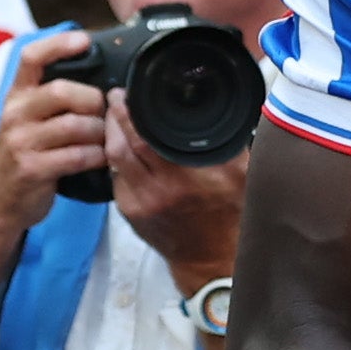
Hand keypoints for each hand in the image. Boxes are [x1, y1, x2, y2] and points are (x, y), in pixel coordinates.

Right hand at [0, 33, 103, 235]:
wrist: (0, 203)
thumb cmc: (25, 156)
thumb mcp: (27, 121)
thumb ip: (51, 99)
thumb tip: (96, 78)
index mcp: (15, 97)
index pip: (31, 57)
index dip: (58, 43)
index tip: (84, 39)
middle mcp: (13, 114)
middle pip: (62, 91)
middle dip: (92, 100)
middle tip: (103, 113)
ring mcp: (20, 142)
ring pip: (75, 125)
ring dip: (99, 132)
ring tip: (104, 139)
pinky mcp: (32, 168)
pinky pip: (77, 155)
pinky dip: (96, 156)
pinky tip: (100, 158)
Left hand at [104, 94, 247, 280]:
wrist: (211, 258)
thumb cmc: (230, 212)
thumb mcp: (241, 173)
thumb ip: (228, 141)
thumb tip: (219, 106)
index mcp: (189, 176)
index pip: (149, 136)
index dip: (134, 111)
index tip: (131, 91)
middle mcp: (161, 188)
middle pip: (124, 144)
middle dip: (116, 115)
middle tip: (115, 96)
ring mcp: (141, 202)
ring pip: (114, 158)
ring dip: (109, 133)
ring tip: (112, 114)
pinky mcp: (130, 211)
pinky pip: (115, 176)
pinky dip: (115, 157)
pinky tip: (119, 144)